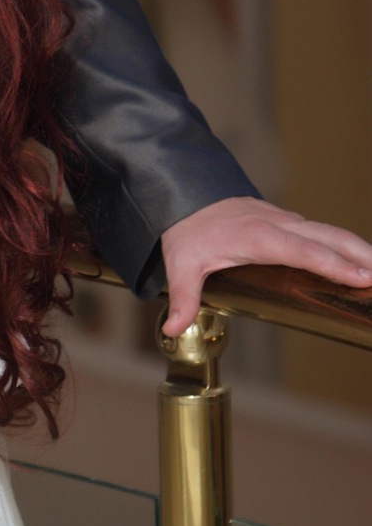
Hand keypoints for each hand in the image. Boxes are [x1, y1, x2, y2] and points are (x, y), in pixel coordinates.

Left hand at [159, 196, 371, 336]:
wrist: (183, 196)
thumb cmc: (186, 231)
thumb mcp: (180, 264)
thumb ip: (183, 297)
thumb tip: (173, 328)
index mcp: (258, 236)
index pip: (304, 251)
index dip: (334, 264)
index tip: (361, 277)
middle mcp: (278, 224)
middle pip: (329, 238)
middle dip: (361, 254)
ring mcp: (285, 220)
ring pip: (330, 232)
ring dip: (359, 249)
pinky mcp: (287, 222)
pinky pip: (322, 233)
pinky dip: (345, 245)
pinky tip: (361, 261)